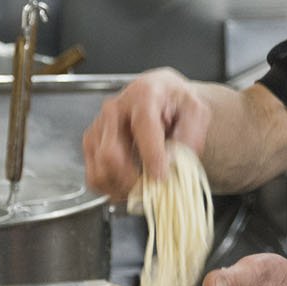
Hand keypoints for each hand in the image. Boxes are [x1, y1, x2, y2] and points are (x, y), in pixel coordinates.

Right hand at [82, 68, 211, 201]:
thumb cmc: (176, 103)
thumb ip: (189, 136)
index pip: (143, 127)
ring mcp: (99, 127)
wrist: (161, 95)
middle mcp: (114, 110)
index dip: (151, 156)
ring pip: (100, 168)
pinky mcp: (91, 143)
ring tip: (141, 190)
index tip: (161, 177)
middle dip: (132, 179)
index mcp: (143, 96)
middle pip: (111, 153)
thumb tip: (174, 161)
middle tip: (152, 189)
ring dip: (120, 187)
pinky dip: (110, 188)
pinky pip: (94, 175)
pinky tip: (127, 188)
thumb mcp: (195, 111)